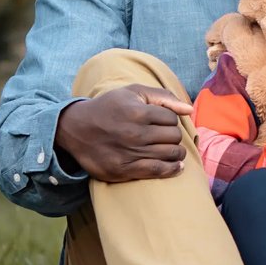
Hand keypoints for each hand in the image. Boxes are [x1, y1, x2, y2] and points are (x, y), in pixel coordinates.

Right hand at [53, 86, 192, 182]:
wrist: (76, 128)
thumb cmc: (109, 107)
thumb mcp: (133, 92)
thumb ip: (163, 97)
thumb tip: (189, 109)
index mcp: (138, 112)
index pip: (172, 119)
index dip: (171, 120)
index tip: (163, 122)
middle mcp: (135, 133)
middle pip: (173, 137)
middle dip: (173, 136)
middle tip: (166, 137)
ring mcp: (130, 153)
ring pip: (169, 154)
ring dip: (176, 153)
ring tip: (173, 151)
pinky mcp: (123, 170)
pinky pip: (157, 171)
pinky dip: (171, 169)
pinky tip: (177, 167)